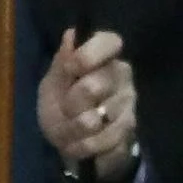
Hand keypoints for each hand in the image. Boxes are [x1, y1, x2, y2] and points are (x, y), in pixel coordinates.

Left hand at [38, 27, 137, 182]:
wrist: (74, 141)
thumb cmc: (61, 104)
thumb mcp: (53, 83)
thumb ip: (62, 63)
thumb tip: (71, 35)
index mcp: (104, 59)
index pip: (109, 42)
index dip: (88, 54)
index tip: (70, 68)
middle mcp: (122, 78)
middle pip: (94, 86)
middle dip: (70, 103)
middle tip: (64, 109)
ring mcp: (129, 106)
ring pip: (94, 120)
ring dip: (72, 130)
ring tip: (68, 132)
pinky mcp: (129, 133)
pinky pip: (101, 142)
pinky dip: (82, 146)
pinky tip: (78, 144)